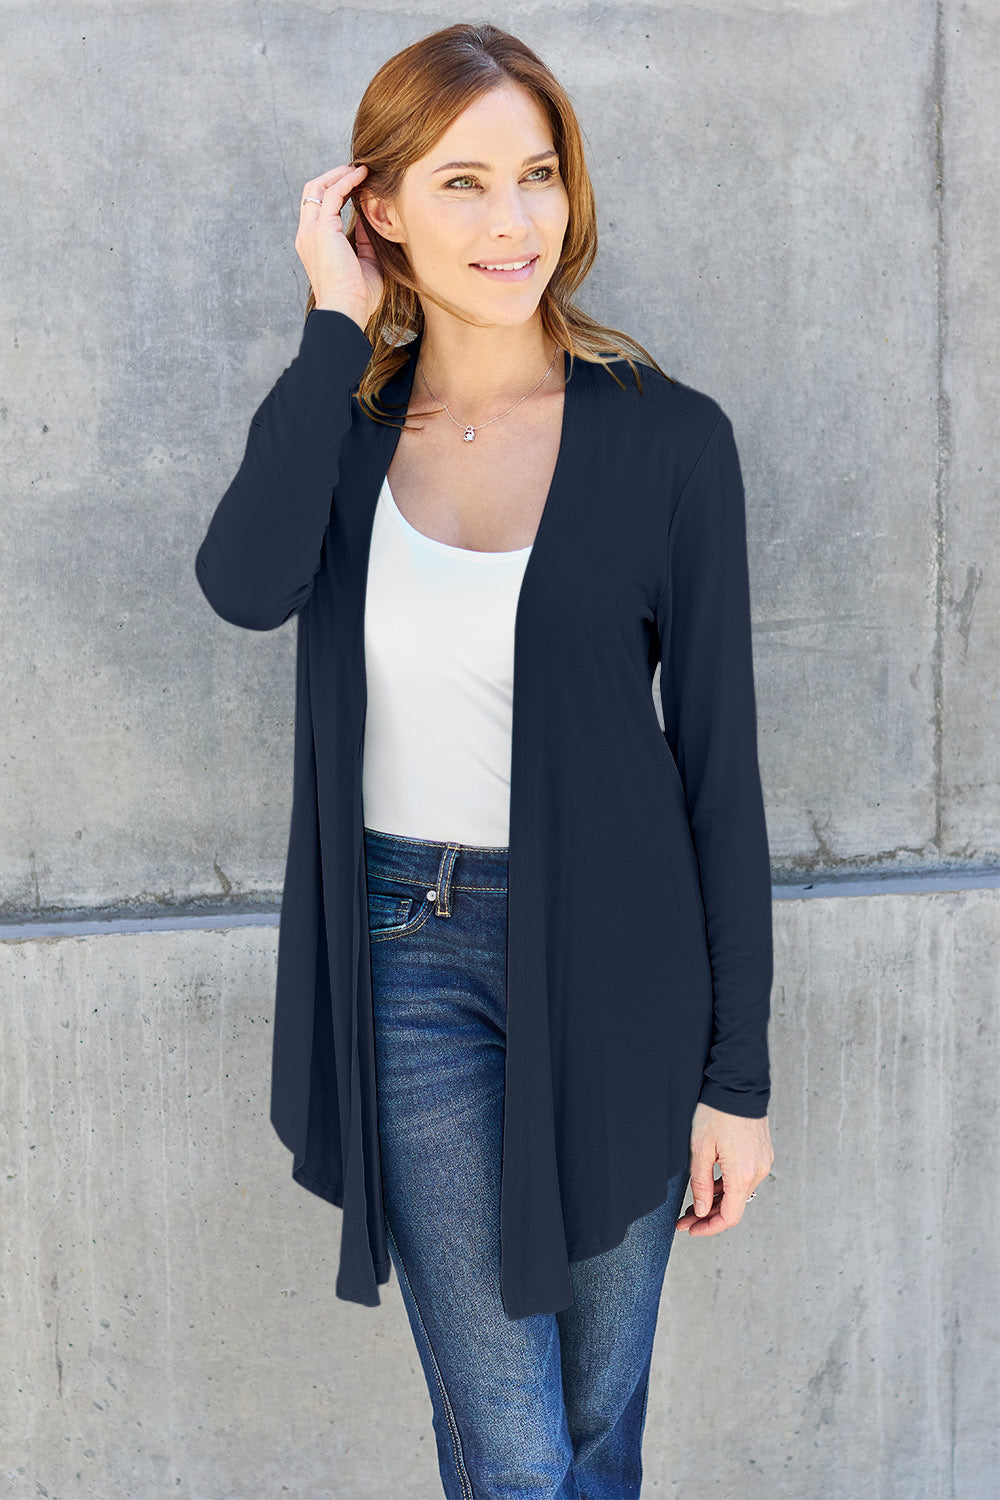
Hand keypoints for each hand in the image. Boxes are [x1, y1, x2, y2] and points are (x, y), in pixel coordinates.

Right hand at [294, 163, 383, 330]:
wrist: (346, 311)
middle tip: (357, 170)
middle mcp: (306, 234)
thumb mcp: (364, 261)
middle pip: (312, 191)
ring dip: (339, 174)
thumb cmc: (357, 296)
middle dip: (334, 176)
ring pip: (318, 186)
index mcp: (312, 244)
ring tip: (361, 168)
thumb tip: (367, 218)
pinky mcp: (322, 229)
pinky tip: (363, 175)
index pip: (317, 207)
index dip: (334, 191)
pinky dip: (347, 180)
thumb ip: (363, 239)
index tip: (356, 184)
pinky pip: (333, 193)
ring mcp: (311, 230)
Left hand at [675, 1101, 773, 1235]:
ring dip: (717, 1201)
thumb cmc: (716, 1112)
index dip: (709, 1228)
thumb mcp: (700, 1149)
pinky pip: (745, 1178)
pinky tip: (710, 1185)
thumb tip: (700, 1210)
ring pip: (739, 1193)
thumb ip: (701, 1184)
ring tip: (693, 1203)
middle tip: (684, 1218)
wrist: (737, 1084)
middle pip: (734, 1206)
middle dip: (708, 1216)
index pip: (729, 1216)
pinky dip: (728, 1186)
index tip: (691, 1230)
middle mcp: (757, 1171)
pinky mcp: (762, 1153)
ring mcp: (762, 1162)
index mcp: (742, 1174)